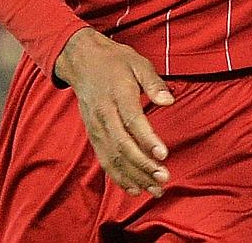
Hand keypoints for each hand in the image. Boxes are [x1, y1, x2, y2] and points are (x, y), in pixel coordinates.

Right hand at [53, 27, 174, 196]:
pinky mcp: (93, 135)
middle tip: (164, 179)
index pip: (132, 120)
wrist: (82, 60)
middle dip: (143, 165)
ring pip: (113, 157)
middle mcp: (104, 113)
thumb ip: (154, 83)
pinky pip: (104, 159)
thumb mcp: (138, 62)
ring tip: (154, 190)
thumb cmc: (116, 61)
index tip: (163, 155)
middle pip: (123, 144)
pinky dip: (118, 177)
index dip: (147, 139)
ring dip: (134, 176)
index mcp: (117, 93)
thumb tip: (169, 101)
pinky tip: (134, 189)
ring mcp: (96, 126)